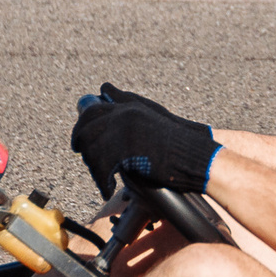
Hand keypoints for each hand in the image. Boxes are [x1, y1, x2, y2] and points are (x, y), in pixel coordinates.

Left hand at [70, 82, 218, 198]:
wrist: (196, 155)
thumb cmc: (178, 140)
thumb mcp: (151, 115)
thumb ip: (127, 102)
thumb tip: (104, 87)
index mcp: (129, 106)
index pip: (93, 112)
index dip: (82, 128)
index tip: (80, 142)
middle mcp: (123, 114)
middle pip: (87, 128)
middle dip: (82, 145)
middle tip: (85, 159)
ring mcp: (124, 130)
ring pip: (92, 149)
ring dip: (93, 166)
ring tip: (101, 178)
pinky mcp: (125, 149)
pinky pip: (102, 166)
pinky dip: (102, 181)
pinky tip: (107, 189)